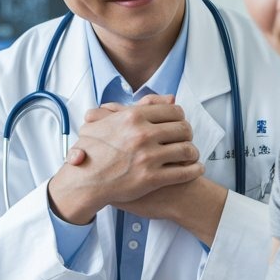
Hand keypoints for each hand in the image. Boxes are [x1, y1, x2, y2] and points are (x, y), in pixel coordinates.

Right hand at [48, 95, 201, 223]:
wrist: (84, 181)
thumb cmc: (92, 150)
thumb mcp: (105, 120)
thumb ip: (138, 106)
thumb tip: (169, 98)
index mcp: (133, 117)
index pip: (173, 111)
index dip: (180, 118)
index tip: (179, 124)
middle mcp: (143, 135)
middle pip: (183, 129)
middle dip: (188, 134)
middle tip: (187, 139)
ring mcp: (148, 157)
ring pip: (187, 150)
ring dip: (193, 152)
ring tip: (193, 156)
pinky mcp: (152, 178)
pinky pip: (184, 172)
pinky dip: (194, 170)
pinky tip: (195, 169)